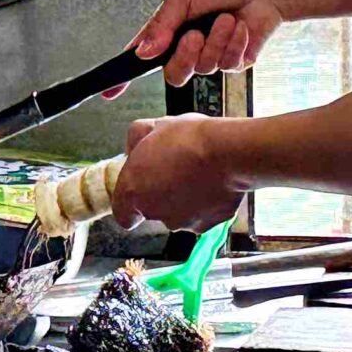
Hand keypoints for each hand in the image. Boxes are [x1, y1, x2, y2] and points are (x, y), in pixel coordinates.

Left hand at [112, 114, 244, 230]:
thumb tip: (132, 147)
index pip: (123, 214)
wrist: (229, 153)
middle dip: (162, 194)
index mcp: (134, 191)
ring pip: (179, 214)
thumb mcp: (156, 126)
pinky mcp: (207, 225)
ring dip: (184, 199)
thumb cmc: (190, 139)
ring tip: (198, 174)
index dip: (131, 205)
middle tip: (176, 170)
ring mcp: (182, 222)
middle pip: (153, 211)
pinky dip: (206, 204)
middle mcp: (155, 213)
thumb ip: (136, 138)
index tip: (140, 192)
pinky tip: (213, 183)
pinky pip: (203, 216)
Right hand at [132, 0, 284, 86]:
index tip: (109, 92)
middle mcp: (187, 48)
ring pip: (203, 68)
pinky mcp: (234, 63)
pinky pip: (228, 65)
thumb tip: (143, 53)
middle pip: (173, 75)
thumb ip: (162, 24)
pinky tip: (241, 27)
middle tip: (195, 34)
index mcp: (168, 31)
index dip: (123, 79)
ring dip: (216, 41)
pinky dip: (235, 43)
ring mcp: (211, 57)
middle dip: (185, 56)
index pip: (141, 58)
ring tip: (226, 18)